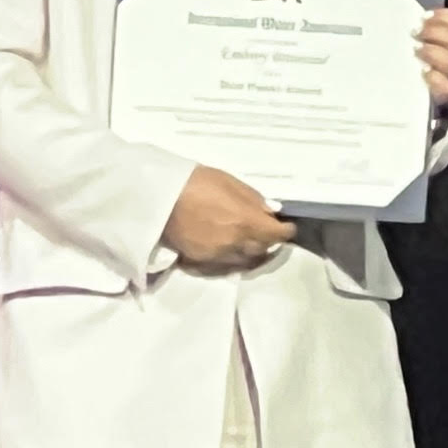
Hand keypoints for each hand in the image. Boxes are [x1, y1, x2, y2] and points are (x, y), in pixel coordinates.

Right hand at [166, 166, 297, 272]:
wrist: (160, 196)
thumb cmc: (197, 183)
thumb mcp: (231, 183)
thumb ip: (254, 200)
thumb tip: (271, 212)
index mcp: (246, 222)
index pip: (277, 235)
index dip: (286, 231)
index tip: (287, 227)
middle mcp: (235, 244)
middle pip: (263, 250)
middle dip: (270, 241)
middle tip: (270, 233)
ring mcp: (217, 256)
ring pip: (245, 261)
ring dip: (253, 252)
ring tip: (252, 242)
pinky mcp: (200, 262)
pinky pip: (224, 265)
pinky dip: (232, 258)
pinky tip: (231, 248)